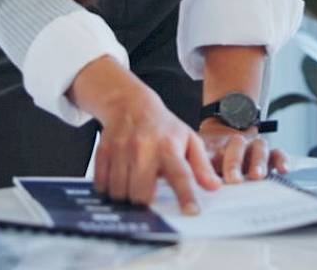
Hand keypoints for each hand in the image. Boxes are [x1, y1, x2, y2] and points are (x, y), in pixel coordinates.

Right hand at [72, 57, 220, 213]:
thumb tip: (215, 187)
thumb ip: (201, 166)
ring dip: (126, 196)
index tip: (191, 212)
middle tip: (148, 192)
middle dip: (145, 201)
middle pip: (141, 193)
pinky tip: (119, 178)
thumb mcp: (188, 140)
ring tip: (133, 183)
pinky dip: (109, 189)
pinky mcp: (103, 151)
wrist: (130, 104)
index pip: (180, 174)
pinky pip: (102, 185)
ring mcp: (121, 149)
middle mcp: (144, 148)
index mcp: (168, 146)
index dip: (186, 195)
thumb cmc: (163, 127)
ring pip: (120, 192)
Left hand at [198, 120, 287, 183]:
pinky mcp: (269, 155)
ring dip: (258, 161)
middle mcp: (237, 145)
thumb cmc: (213, 157)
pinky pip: (277, 153)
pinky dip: (281, 159)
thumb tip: (190, 189)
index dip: (218, 165)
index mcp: (218, 147)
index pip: (218, 152)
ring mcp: (253, 148)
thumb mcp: (203, 160)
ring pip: (259, 147)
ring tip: (257, 176)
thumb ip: (200, 171)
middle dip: (236, 163)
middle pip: (238, 146)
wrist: (223, 135)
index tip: (222, 179)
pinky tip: (283, 170)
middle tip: (234, 180)